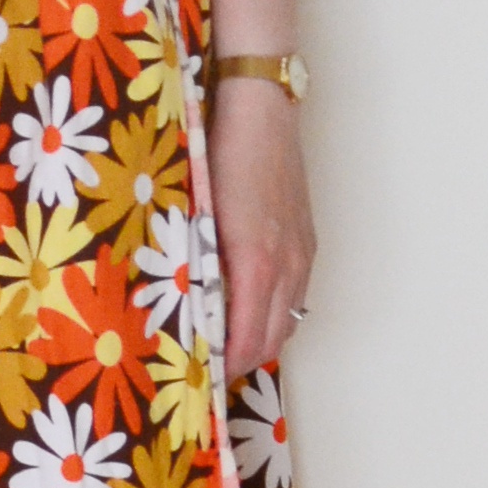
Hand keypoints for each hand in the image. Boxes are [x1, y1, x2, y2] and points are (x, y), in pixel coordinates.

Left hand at [207, 73, 314, 384]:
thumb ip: (194, 264)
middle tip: (211, 370)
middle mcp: (287, 264)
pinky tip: (252, 307)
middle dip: (244, 360)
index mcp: (255, 262)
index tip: (203, 378)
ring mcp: (302, 252)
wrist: (258, 110)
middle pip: (273, 338)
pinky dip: (276, 312)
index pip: (248, 339)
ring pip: (289, 318)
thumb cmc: (218, 154)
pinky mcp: (307, 239)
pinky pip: (296, 293)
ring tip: (229, 345)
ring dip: (262, 338)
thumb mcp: (196, 214)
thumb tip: (180, 307)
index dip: (227, 365)